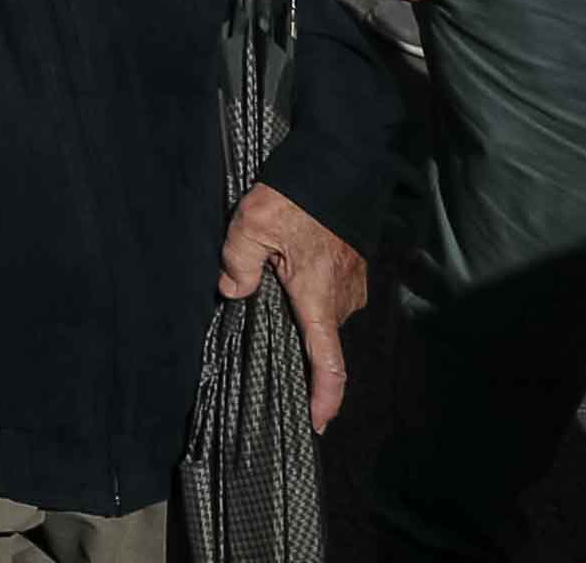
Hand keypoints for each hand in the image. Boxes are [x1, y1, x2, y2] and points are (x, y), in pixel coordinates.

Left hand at [217, 179, 367, 430]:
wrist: (339, 163)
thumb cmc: (296, 195)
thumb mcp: (251, 225)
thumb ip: (238, 263)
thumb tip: (233, 291)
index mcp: (319, 298)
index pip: (327, 363)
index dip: (323, 398)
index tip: (316, 424)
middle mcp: (343, 299)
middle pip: (317, 337)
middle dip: (293, 339)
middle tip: (262, 332)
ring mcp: (352, 284)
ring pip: (320, 313)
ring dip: (299, 310)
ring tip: (270, 287)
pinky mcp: (352, 269)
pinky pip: (328, 295)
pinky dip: (308, 294)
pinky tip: (286, 274)